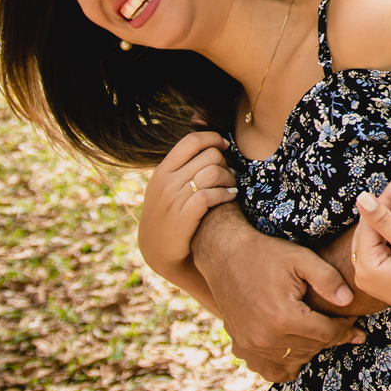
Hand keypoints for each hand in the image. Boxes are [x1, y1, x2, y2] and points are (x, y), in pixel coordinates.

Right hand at [138, 131, 238, 274]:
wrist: (158, 252)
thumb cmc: (170, 214)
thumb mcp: (167, 186)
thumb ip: (183, 166)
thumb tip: (209, 142)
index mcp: (162, 170)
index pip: (191, 140)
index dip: (213, 138)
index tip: (224, 145)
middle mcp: (166, 181)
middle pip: (209, 156)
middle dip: (225, 162)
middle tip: (229, 174)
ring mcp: (173, 199)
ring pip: (213, 173)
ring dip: (229, 178)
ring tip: (232, 186)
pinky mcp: (183, 218)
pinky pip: (211, 195)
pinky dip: (226, 194)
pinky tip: (231, 197)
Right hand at [192, 207, 365, 382]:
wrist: (226, 255)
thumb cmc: (266, 254)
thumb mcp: (301, 258)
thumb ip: (328, 279)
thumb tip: (348, 301)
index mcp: (284, 318)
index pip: (327, 334)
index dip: (344, 326)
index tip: (351, 317)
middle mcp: (266, 338)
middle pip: (313, 348)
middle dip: (330, 336)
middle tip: (340, 323)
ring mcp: (252, 346)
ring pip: (296, 359)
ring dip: (311, 348)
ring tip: (318, 330)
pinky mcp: (242, 347)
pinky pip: (273, 370)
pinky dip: (287, 362)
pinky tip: (295, 346)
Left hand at [351, 173, 390, 324]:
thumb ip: (385, 220)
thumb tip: (360, 198)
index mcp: (366, 268)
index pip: (369, 223)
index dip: (385, 198)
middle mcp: (363, 274)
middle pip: (371, 227)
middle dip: (389, 202)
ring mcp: (371, 276)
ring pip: (376, 233)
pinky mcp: (381, 275)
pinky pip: (381, 243)